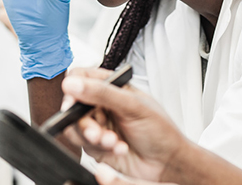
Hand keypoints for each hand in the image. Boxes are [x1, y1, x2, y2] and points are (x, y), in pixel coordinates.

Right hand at [61, 68, 188, 181]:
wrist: (167, 162)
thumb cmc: (160, 130)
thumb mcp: (133, 106)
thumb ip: (102, 93)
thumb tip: (74, 84)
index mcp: (112, 87)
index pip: (81, 78)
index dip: (73, 89)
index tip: (74, 102)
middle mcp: (102, 105)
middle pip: (74, 106)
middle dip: (84, 121)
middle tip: (96, 131)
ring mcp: (98, 126)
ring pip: (76, 127)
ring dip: (93, 136)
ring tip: (111, 140)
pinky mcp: (96, 146)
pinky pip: (84, 145)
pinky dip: (100, 147)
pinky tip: (119, 147)